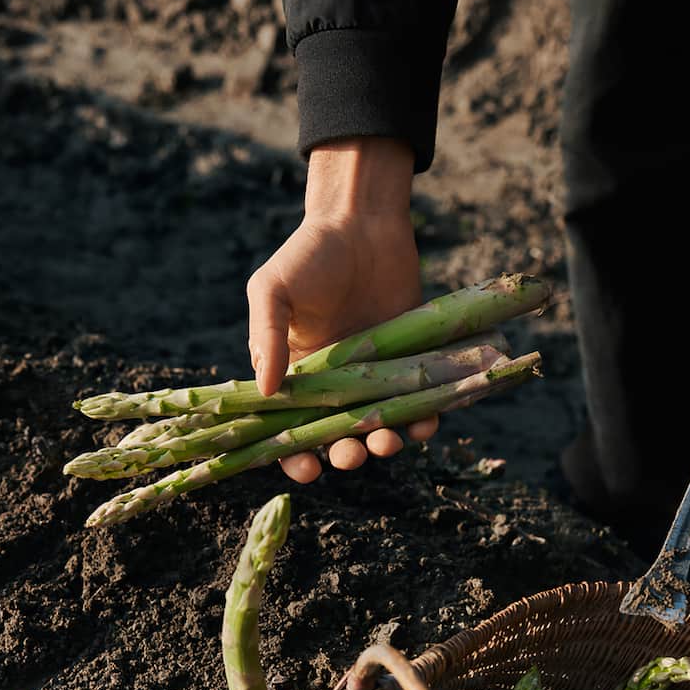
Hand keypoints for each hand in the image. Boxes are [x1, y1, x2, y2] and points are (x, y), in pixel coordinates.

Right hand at [246, 139, 438, 482]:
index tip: (307, 468)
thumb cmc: (310, 253)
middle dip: (343, 455)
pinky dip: (423, 419)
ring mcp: (374, 378)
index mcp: (295, 375)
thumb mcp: (273, 290)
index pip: (290, 430)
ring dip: (383, 445)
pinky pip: (419, 404)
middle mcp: (334, 385)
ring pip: (379, 428)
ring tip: (387, 442)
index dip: (295, 457)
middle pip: (337, 438)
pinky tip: (425, 423)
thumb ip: (267, 338)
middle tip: (350, 455)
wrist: (364, 221)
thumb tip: (264, 392)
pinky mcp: (410, 363)